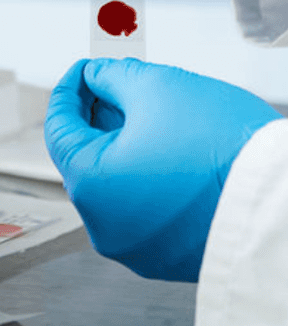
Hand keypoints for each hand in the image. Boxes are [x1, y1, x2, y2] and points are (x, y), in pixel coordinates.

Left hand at [45, 58, 279, 281]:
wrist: (284, 206)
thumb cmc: (226, 148)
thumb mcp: (158, 87)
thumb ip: (112, 76)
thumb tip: (95, 76)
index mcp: (89, 186)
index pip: (59, 126)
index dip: (71, 88)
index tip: (84, 69)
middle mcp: (104, 226)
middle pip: (86, 156)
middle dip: (100, 116)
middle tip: (117, 84)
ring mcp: (135, 247)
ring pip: (114, 183)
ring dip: (125, 146)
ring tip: (150, 114)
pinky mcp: (167, 256)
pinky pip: (143, 208)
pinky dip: (147, 176)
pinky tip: (169, 150)